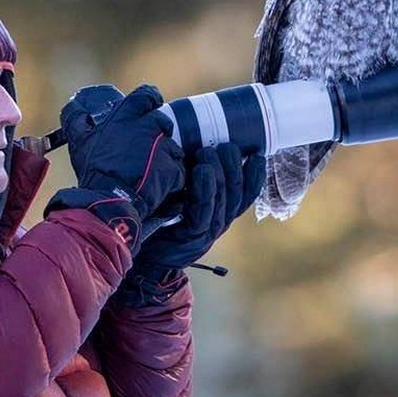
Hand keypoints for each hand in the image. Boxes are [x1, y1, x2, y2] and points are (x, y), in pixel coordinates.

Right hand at [60, 84, 184, 220]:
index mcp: (126, 117)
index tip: (151, 105)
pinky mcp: (172, 169)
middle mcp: (147, 128)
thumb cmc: (94, 169)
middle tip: (147, 147)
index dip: (151, 99)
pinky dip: (170, 177)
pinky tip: (156, 184)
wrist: (109, 198)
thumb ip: (76, 119)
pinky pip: (177, 169)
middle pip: (163, 121)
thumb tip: (73, 105)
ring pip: (171, 147)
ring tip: (149, 170)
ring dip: (164, 156)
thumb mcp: (80, 140)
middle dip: (158, 132)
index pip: (146, 95)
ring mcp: (162, 148)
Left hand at [112, 143, 265, 305]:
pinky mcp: (192, 237)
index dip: (255, 175)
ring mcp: (208, 231)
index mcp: (220, 211)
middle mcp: (219, 221)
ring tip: (210, 151)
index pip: (246, 194)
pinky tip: (203, 170)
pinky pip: (204, 210)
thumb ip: (190, 176)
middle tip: (227, 145)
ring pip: (223, 199)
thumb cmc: (157, 219)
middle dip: (235, 166)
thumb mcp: (178, 195)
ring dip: (220, 172)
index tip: (257, 154)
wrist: (139, 254)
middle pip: (237, 193)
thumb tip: (194, 142)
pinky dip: (205, 188)